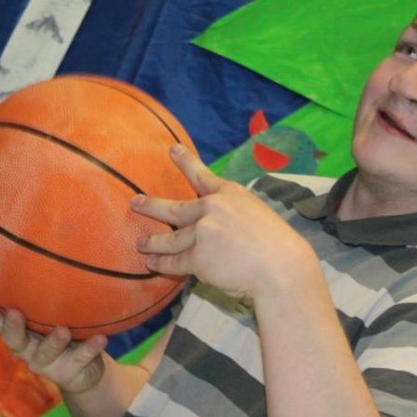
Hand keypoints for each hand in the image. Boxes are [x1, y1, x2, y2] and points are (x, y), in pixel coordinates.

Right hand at [0, 277, 107, 394]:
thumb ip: (41, 291)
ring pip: (46, 353)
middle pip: (12, 340)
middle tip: (14, 312)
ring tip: (63, 330)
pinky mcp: (69, 372)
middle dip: (12, 327)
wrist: (86, 372)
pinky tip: (102, 337)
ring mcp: (47, 363)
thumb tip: (36, 244)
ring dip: (54, 341)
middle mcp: (26, 348)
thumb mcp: (48, 313)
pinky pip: (81, 358)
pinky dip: (90, 348)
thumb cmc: (62, 332)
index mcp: (17, 331)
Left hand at [131, 145, 315, 304]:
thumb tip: (214, 223)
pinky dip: (161, 264)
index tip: (172, 149)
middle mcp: (211, 208)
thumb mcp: (257, 214)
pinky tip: (151, 264)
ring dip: (152, 242)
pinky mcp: (197, 257)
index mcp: (229, 194)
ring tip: (141, 244)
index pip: (201, 175)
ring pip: (169, 239)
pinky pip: (174, 262)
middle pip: (173, 208)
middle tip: (135, 202)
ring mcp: (202, 232)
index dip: (185, 161)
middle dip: (151, 205)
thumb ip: (233, 213)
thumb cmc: (276, 245)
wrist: (281, 268)